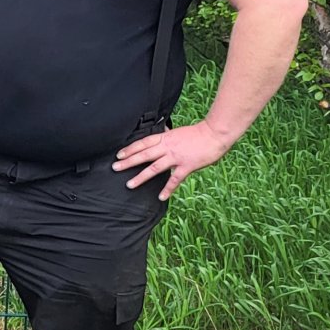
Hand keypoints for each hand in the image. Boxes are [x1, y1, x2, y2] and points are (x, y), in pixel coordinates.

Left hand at [113, 121, 231, 199]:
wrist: (215, 134)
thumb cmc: (199, 133)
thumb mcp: (178, 132)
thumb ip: (168, 136)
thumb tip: (162, 132)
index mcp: (165, 138)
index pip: (143, 143)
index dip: (129, 149)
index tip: (119, 154)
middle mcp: (167, 147)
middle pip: (143, 154)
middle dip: (128, 161)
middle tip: (115, 167)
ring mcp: (176, 157)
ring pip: (154, 168)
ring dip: (141, 177)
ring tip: (130, 184)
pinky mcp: (186, 166)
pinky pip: (175, 179)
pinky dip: (167, 189)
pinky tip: (160, 197)